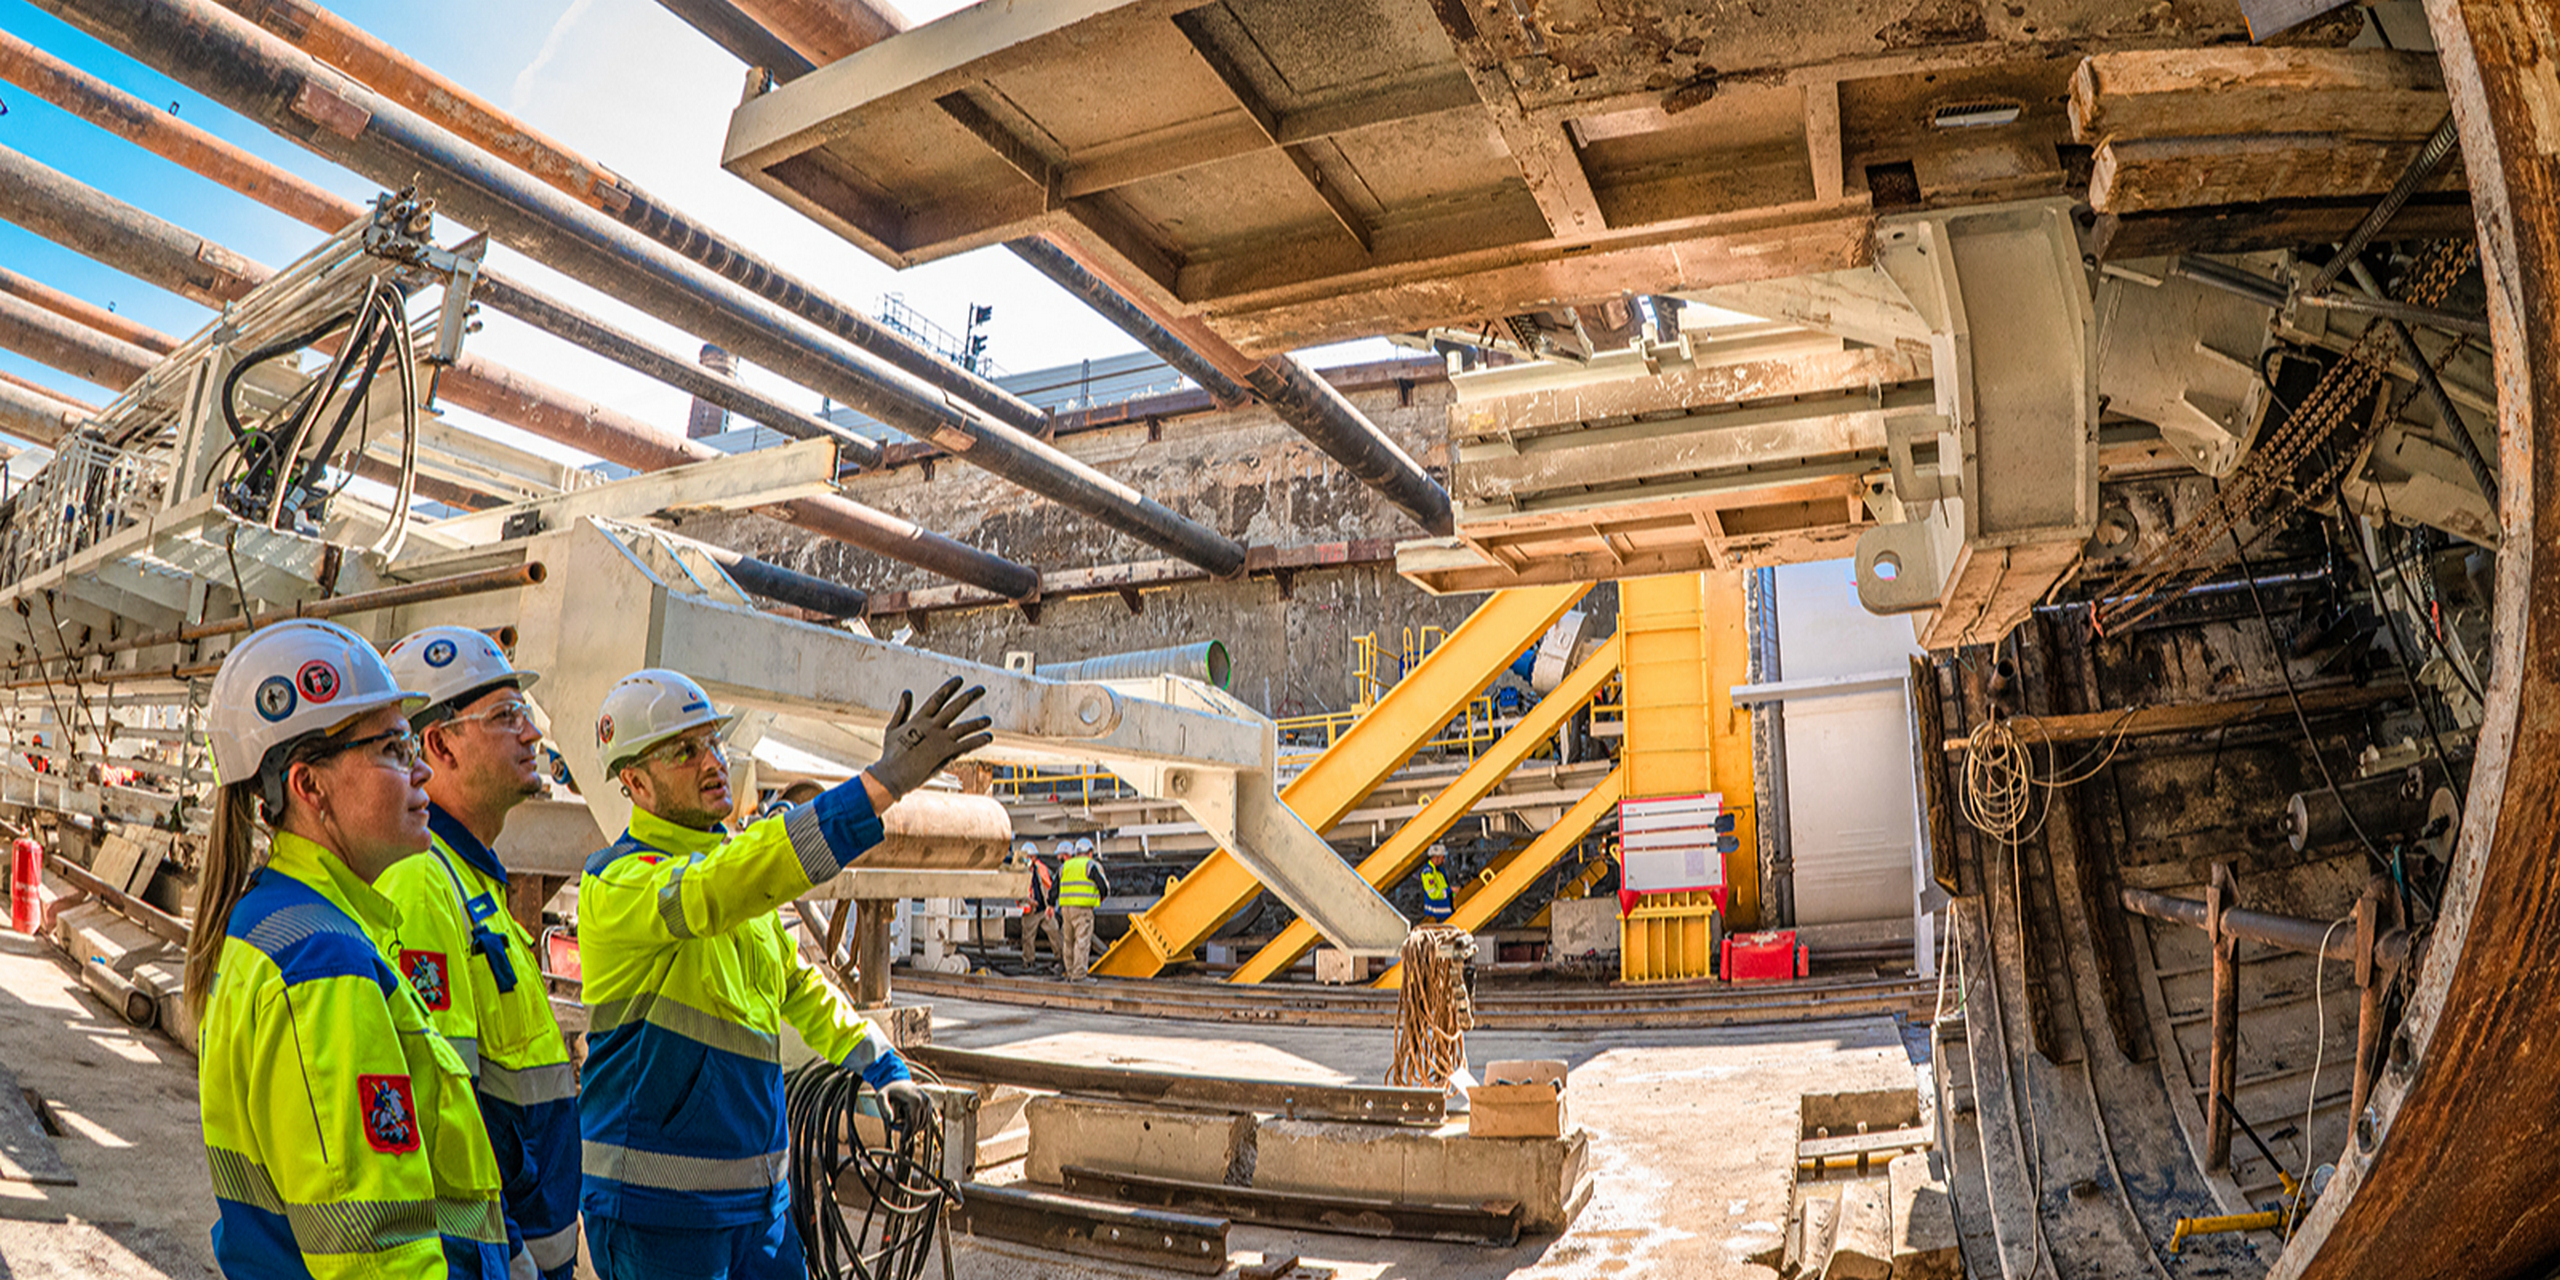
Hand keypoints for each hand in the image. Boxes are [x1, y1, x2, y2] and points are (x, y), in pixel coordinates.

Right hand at [866, 677, 992, 799]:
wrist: (891, 776)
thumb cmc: (891, 754)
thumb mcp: (893, 728)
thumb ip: (902, 710)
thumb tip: (907, 691)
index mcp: (919, 719)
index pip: (937, 698)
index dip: (949, 688)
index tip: (959, 680)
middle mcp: (931, 727)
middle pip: (954, 708)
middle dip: (969, 697)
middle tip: (981, 689)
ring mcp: (939, 740)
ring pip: (963, 727)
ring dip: (977, 722)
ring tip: (988, 719)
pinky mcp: (944, 754)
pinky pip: (965, 745)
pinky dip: (977, 741)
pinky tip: (988, 737)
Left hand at [880, 1079, 934, 1136]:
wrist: (897, 1080)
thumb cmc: (888, 1090)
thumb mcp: (880, 1097)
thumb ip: (884, 1109)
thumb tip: (891, 1122)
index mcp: (914, 1100)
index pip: (913, 1123)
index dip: (907, 1134)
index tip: (902, 1140)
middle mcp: (924, 1101)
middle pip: (919, 1125)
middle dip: (909, 1130)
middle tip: (897, 1128)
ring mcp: (928, 1102)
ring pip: (924, 1124)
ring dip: (914, 1127)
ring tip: (902, 1123)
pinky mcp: (929, 1103)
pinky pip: (927, 1119)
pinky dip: (919, 1123)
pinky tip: (908, 1120)